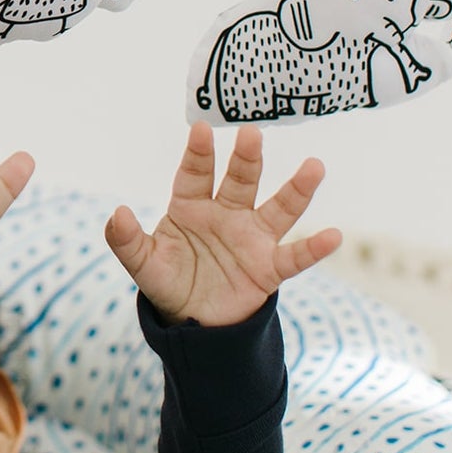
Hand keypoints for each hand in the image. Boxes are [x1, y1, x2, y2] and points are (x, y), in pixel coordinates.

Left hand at [103, 121, 340, 326]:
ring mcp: (251, 239)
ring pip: (277, 209)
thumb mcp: (143, 264)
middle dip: (245, 159)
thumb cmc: (170, 282)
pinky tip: (334, 235)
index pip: (194, 175)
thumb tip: (117, 214)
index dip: (197, 154)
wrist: (195, 323)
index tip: (200, 129)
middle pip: (239, 182)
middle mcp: (226, 215)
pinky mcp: (269, 268)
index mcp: (191, 207)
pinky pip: (294, 256)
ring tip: (314, 166)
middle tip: (251, 133)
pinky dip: (313, 247)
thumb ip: (127, 240)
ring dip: (295, 189)